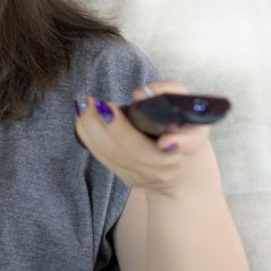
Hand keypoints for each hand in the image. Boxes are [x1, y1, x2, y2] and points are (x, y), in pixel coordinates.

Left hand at [74, 81, 214, 197]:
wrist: (181, 164)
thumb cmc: (183, 126)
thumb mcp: (189, 105)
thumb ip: (171, 92)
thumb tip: (140, 94)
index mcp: (188, 145)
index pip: (182, 144)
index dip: (174, 142)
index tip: (156, 134)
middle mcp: (168, 166)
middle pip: (139, 153)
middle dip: (115, 128)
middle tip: (96, 103)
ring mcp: (146, 176)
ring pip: (116, 156)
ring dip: (94, 130)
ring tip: (83, 105)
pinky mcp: (128, 177)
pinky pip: (105, 159)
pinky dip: (90, 137)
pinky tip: (81, 117)